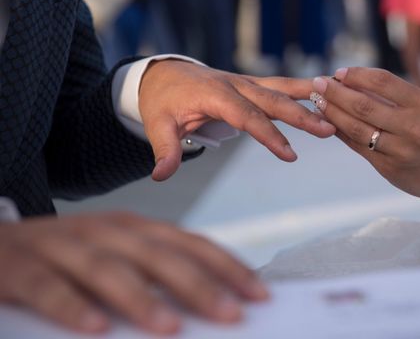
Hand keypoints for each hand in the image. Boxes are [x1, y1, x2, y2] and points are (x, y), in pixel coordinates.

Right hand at [0, 212, 267, 334]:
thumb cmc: (67, 257)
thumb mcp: (116, 256)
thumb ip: (154, 273)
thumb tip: (206, 303)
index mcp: (134, 229)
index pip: (191, 244)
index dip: (226, 266)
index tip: (259, 292)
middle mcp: (106, 232)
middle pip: (159, 256)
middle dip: (199, 284)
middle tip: (232, 314)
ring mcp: (63, 246)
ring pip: (109, 270)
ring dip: (142, 298)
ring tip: (171, 327)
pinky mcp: (21, 268)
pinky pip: (48, 288)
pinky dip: (73, 306)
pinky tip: (96, 328)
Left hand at [139, 61, 335, 180]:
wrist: (164, 72)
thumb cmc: (162, 100)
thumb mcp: (157, 124)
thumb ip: (165, 150)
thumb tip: (161, 176)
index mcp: (215, 94)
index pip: (247, 116)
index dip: (269, 135)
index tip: (290, 155)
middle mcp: (236, 84)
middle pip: (274, 99)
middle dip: (302, 115)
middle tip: (329, 129)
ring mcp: (247, 82)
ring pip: (284, 88)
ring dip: (311, 97)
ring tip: (339, 104)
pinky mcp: (253, 84)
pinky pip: (282, 86)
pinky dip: (305, 90)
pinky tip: (328, 92)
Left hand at [310, 68, 419, 202]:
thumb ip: (395, 98)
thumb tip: (351, 82)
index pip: (382, 81)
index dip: (356, 74)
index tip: (339, 72)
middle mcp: (413, 126)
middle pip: (363, 105)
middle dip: (335, 92)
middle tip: (317, 83)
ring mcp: (401, 150)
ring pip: (356, 128)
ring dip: (332, 113)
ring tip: (318, 102)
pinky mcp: (390, 170)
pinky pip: (359, 148)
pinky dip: (341, 133)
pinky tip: (329, 124)